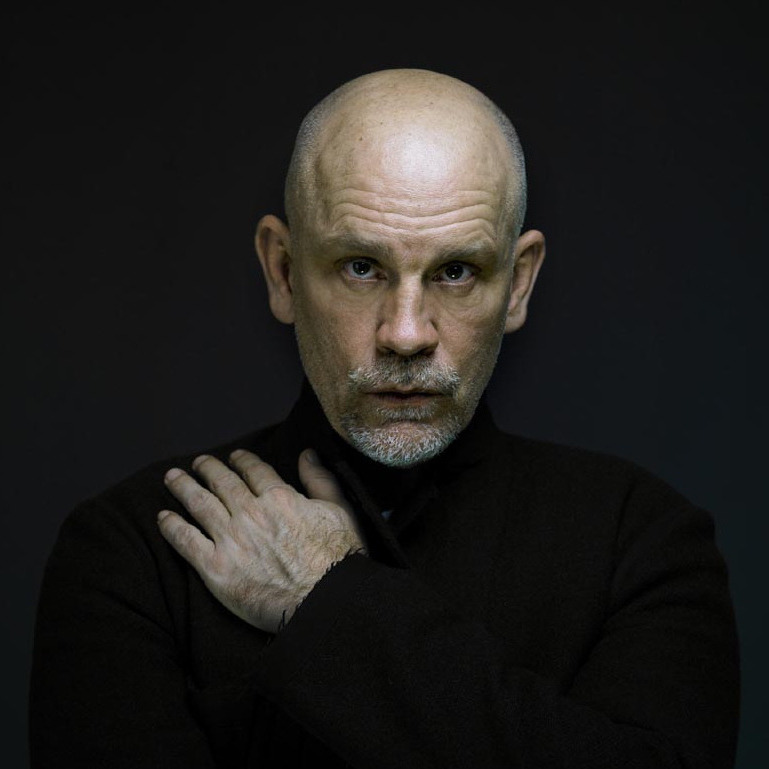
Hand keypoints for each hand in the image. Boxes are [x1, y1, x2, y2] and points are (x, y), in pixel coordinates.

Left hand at [157, 448, 364, 632]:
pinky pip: (186, 541)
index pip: (255, 471)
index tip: (234, 456)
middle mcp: (250, 513)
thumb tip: (306, 453)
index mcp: (280, 498)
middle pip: (222, 483)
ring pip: (200, 505)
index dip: (242, 460)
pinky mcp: (215, 568)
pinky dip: (172, 527)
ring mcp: (231, 539)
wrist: (324, 601)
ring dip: (184, 488)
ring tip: (172, 478)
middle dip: (208, 469)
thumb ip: (321, 480)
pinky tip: (163, 518)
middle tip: (198, 462)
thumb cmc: (339, 559)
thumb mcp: (339, 510)